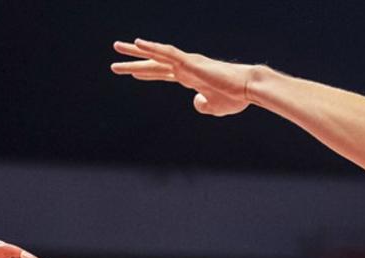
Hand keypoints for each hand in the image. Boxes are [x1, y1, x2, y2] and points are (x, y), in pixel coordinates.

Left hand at [110, 38, 254, 116]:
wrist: (248, 88)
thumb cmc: (235, 97)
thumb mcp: (215, 108)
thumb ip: (203, 105)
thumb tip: (195, 102)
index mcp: (191, 78)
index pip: (164, 74)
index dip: (148, 73)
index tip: (134, 73)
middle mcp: (186, 68)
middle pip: (155, 63)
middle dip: (135, 61)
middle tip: (116, 57)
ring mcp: (187, 64)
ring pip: (157, 55)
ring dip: (136, 52)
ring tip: (117, 46)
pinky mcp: (191, 62)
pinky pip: (168, 53)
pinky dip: (152, 48)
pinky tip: (139, 43)